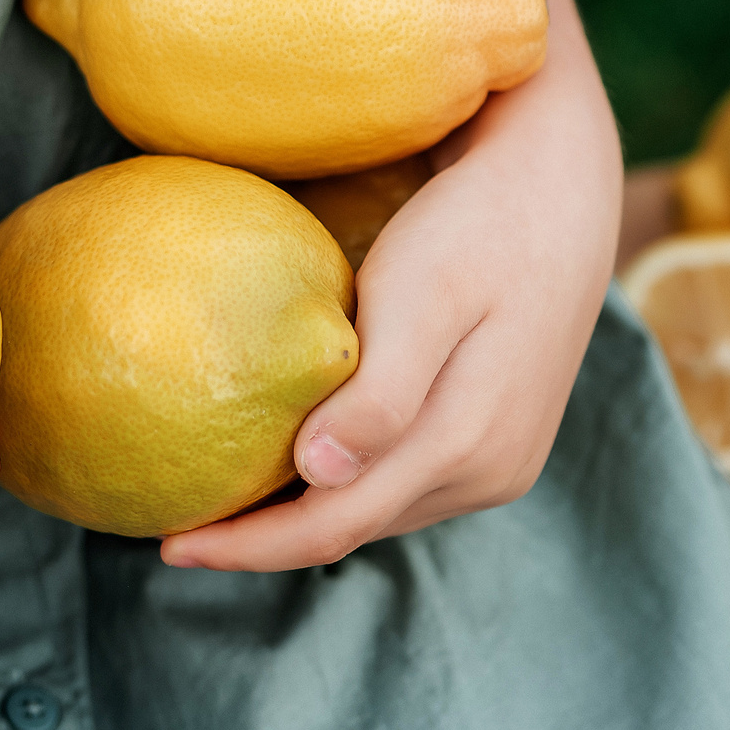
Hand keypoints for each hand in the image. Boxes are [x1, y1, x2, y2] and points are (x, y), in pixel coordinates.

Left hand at [161, 55, 621, 570]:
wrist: (560, 184)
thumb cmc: (478, 223)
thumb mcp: (423, 289)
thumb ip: (381, 389)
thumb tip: (319, 472)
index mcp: (466, 443)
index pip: (336, 523)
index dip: (251, 545)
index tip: (169, 543)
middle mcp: (489, 470)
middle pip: (355, 527)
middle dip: (265, 539)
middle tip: (176, 528)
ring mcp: (502, 459)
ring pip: (381, 509)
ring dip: (306, 512)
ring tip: (226, 501)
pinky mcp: (502, 438)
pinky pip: (406, 481)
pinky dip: (346, 481)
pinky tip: (300, 461)